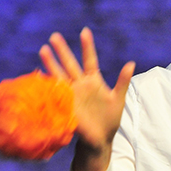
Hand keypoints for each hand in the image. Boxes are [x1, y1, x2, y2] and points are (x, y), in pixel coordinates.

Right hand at [40, 28, 133, 170]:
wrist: (100, 139)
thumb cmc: (110, 119)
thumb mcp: (118, 99)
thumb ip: (122, 81)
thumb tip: (131, 63)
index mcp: (94, 80)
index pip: (90, 59)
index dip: (87, 46)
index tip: (84, 31)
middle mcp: (80, 85)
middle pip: (70, 64)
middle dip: (62, 50)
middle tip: (54, 36)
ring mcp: (71, 94)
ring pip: (60, 75)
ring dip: (51, 64)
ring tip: (43, 49)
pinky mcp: (66, 106)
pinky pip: (55, 93)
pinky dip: (47, 85)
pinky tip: (38, 75)